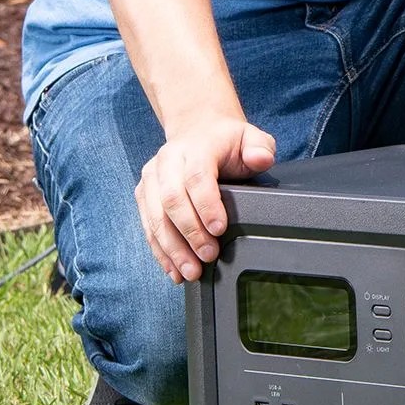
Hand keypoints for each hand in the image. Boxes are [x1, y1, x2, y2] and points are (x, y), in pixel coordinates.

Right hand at [135, 111, 276, 281]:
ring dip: (172, 248)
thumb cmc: (226, 143)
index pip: (197, 177)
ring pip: (155, 216)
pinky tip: (173, 269)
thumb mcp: (250, 138)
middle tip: (208, 257)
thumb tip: (261, 158)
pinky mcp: (143, 194)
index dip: (207, 205)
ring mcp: (151, 178)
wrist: (198, 133)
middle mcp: (167, 161)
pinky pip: (147, 225)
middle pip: (171, 199)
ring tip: (190, 271)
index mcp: (195, 147)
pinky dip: (160, 250)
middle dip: (190, 233)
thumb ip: (260, 147)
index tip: (219, 229)